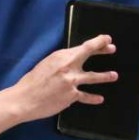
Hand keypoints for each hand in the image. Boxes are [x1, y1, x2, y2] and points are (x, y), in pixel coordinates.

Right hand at [0, 34, 117, 137]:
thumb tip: (73, 62)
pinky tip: (100, 98)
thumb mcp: (45, 65)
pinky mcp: (71, 96)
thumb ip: (60, 63)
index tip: (106, 39)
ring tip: (114, 75)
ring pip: (93, 77)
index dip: (98, 42)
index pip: (83, 47)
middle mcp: (68, 68)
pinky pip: (85, 96)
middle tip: (112, 49)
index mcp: (60, 57)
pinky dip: (93, 98)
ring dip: (105, 76)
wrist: (24, 99)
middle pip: (89, 55)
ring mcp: (71, 82)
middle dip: (102, 50)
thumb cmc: (30, 82)